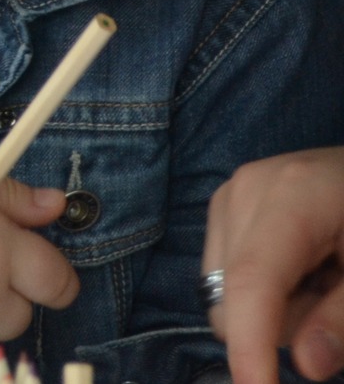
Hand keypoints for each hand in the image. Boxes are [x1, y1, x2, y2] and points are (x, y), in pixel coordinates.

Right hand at [206, 149, 343, 382]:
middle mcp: (246, 191)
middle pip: (233, 296)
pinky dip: (264, 291)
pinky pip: (223, 275)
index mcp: (292, 196)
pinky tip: (302, 268)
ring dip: (274, 308)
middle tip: (335, 299)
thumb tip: (308, 365)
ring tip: (323, 278)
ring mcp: (229, 194)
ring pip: (223, 292)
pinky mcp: (224, 205)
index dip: (250, 347)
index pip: (252, 283)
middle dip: (282, 323)